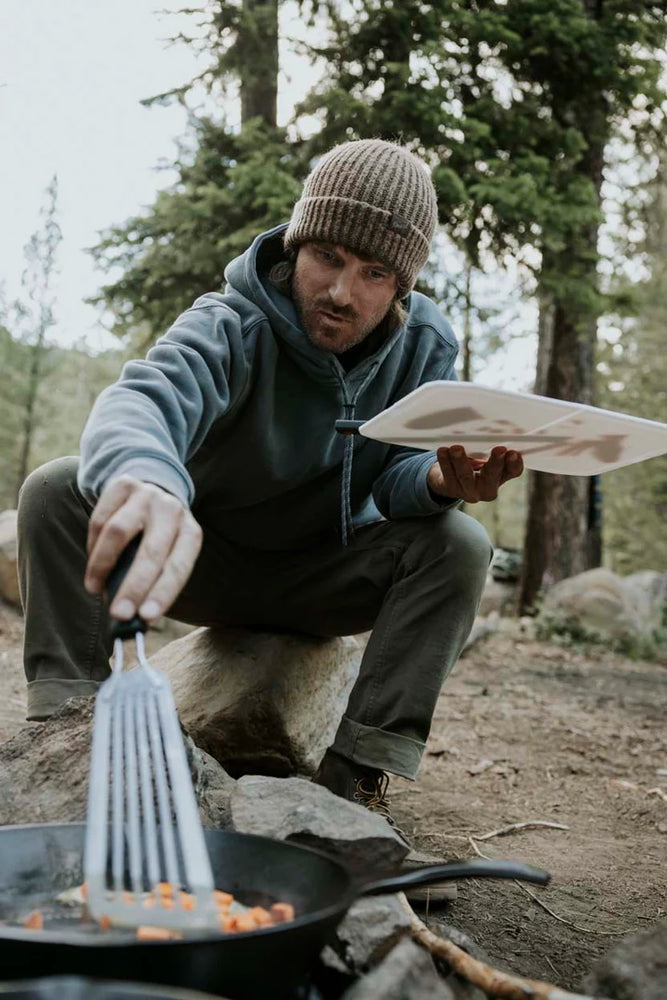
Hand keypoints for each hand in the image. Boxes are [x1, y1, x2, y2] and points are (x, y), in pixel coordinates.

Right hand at [84, 475, 202, 621]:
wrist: (151, 490)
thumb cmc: (158, 537)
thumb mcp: (167, 554)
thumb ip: (152, 581)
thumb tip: (130, 615)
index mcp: (190, 533)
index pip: (178, 567)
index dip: (163, 592)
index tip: (146, 617)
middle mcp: (172, 511)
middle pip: (151, 552)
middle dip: (133, 587)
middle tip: (118, 613)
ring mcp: (147, 495)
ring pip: (118, 532)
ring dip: (103, 566)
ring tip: (94, 588)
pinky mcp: (122, 485)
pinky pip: (100, 519)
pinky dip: (93, 546)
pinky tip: (94, 562)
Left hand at [427, 445, 523, 502]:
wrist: (452, 477)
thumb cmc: (476, 459)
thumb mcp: (487, 453)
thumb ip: (493, 445)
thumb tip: (495, 427)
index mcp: (502, 476)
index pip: (513, 471)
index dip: (515, 463)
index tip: (514, 452)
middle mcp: (488, 488)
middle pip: (492, 476)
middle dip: (495, 462)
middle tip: (499, 448)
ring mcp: (469, 491)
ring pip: (466, 476)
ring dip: (461, 461)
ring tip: (456, 447)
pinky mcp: (452, 489)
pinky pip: (448, 475)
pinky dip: (445, 462)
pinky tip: (443, 450)